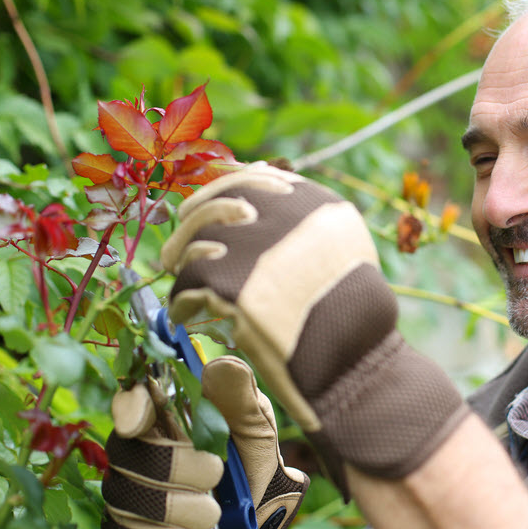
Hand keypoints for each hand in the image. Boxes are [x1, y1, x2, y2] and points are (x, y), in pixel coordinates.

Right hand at [100, 357, 308, 528]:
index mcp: (169, 408)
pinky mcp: (129, 521)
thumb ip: (241, 400)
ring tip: (214, 512)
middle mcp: (140, 442)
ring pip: (125, 493)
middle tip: (215, 474)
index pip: (131, 397)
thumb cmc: (252, 458)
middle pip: (127, 450)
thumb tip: (222, 366)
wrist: (256, 515)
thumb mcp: (257, 428)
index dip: (129, 407)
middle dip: (173, 467)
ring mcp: (130, 482)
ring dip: (176, 507)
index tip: (139, 421)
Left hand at [160, 165, 468, 495]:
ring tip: (190, 287)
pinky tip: (187, 315)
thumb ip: (298, 210)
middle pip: (217, 205)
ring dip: (186, 265)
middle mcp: (285, 217)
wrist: (352, 359)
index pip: (253, 178)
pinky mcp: (236, 285)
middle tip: (174, 253)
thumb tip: (248, 169)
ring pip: (197, 242)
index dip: (218, 192)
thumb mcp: (339, 242)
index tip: (198, 209)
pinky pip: (188, 283)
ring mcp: (259, 248)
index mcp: (313, 202)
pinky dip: (182, 301)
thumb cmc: (347, 309)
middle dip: (190, 227)